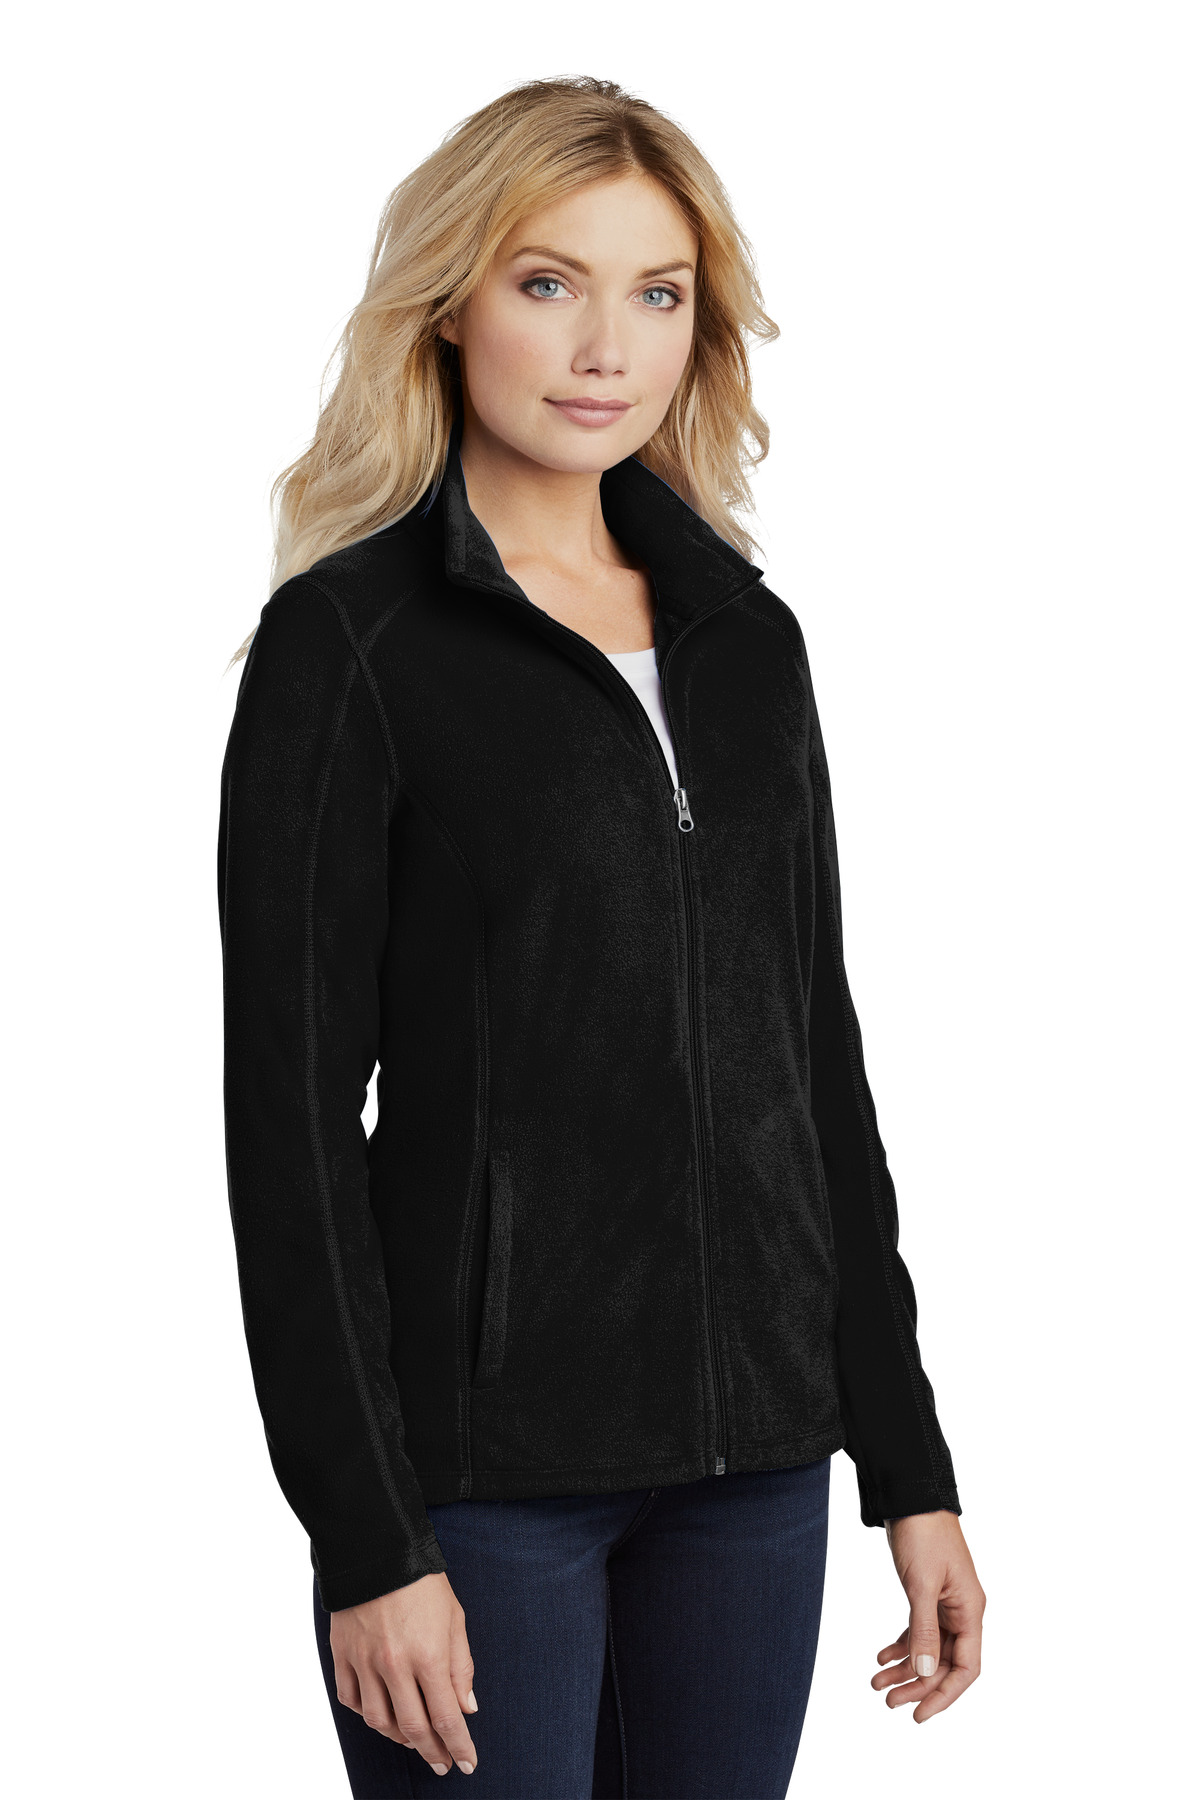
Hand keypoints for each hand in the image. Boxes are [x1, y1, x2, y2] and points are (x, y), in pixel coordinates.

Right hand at [330, 1570, 478, 1774]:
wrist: (377, 1547)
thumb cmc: (423, 1580)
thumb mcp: (454, 1618)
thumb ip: (461, 1666)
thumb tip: (466, 1707)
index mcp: (428, 1655)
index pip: (446, 1718)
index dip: (458, 1746)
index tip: (467, 1763)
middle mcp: (395, 1665)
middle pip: (413, 1728)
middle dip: (432, 1752)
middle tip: (442, 1764)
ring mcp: (365, 1661)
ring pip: (379, 1721)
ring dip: (399, 1738)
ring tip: (414, 1740)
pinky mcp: (342, 1654)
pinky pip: (351, 1699)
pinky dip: (366, 1713)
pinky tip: (381, 1714)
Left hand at [872, 1510, 984, 1722]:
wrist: (912, 1496)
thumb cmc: (923, 1534)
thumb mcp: (922, 1585)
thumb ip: (924, 1629)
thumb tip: (923, 1671)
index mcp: (970, 1611)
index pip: (966, 1668)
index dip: (945, 1695)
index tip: (920, 1714)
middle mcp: (962, 1611)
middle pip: (944, 1663)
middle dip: (917, 1684)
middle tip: (887, 1701)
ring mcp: (945, 1603)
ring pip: (929, 1648)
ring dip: (905, 1668)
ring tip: (876, 1683)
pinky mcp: (928, 1594)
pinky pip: (919, 1630)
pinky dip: (901, 1644)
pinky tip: (881, 1656)